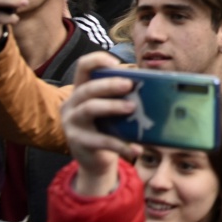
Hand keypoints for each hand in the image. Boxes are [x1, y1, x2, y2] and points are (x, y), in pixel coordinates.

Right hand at [61, 52, 141, 191]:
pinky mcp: (78, 143)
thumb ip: (121, 95)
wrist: (95, 161)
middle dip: (109, 84)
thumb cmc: (107, 127)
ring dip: (112, 106)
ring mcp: (71, 123)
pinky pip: (100, 140)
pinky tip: (136, 150)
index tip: (116, 63)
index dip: (98, 60)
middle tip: (129, 85)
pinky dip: (121, 145)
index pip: (83, 66)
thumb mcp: (110, 108)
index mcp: (80, 90)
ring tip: (131, 108)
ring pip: (89, 108)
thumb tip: (150, 82)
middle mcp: (71, 104)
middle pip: (87, 88)